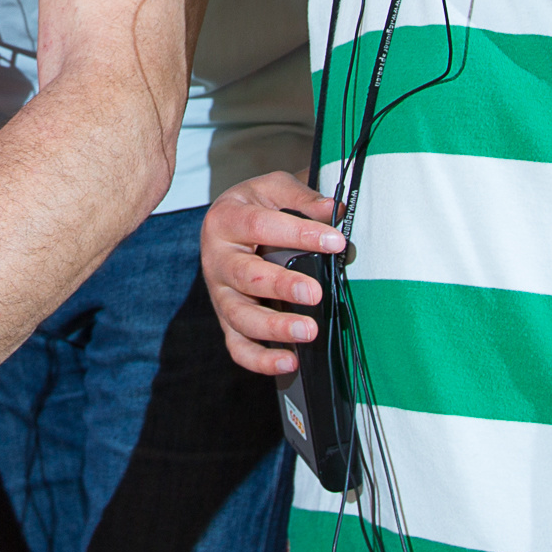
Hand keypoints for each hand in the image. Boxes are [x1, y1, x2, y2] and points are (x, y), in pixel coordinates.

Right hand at [201, 171, 340, 376]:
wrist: (229, 222)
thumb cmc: (255, 206)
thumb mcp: (273, 188)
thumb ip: (302, 196)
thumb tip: (333, 209)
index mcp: (226, 219)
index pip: (261, 226)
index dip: (299, 234)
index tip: (335, 241)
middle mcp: (216, 258)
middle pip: (246, 277)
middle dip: (282, 286)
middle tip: (314, 292)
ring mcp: (219, 293)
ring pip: (240, 316)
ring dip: (274, 327)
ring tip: (309, 331)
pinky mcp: (226, 319)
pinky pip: (237, 346)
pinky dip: (260, 360)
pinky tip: (290, 362)